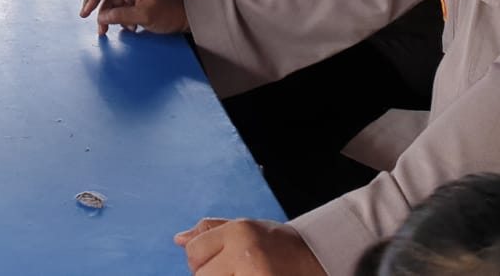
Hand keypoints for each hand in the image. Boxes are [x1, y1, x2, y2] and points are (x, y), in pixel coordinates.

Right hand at [79, 0, 187, 35]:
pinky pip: (120, 9)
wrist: (186, 17)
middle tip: (87, 19)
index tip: (85, 11)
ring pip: (112, 3)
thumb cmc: (169, 12)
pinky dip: (120, 19)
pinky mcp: (135, 1)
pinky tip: (129, 28)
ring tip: (106, 32)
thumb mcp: (144, 16)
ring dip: (109, 18)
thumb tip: (100, 18)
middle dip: (98, 9)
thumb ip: (120, 15)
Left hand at [174, 219, 324, 275]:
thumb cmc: (280, 245)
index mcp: (239, 231)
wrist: (319, 258)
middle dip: (209, 275)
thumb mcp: (246, 228)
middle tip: (231, 270)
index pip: (194, 250)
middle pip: (200, 275)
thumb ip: (212, 232)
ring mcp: (253, 275)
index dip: (199, 259)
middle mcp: (245, 252)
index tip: (216, 261)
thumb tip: (179, 239)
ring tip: (239, 274)